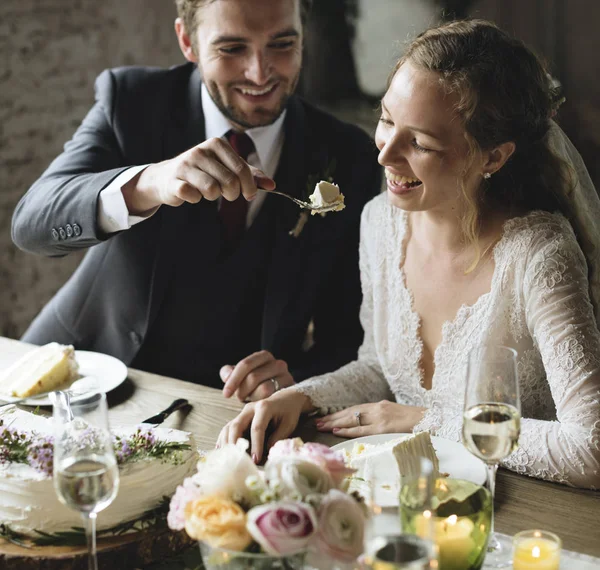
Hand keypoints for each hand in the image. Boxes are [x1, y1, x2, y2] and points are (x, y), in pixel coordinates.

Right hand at [122, 137, 275, 213]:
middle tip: (226, 194)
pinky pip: (193, 195)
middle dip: (232, 194)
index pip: (242, 169)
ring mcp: (185, 165)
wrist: (166, 178)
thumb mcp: (227, 169)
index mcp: (217, 144)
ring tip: (207, 192)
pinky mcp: (174, 180)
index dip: (249, 186)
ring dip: (213, 196)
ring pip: (212, 190)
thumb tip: (272, 185)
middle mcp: (200, 151)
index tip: (249, 195)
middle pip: (230, 181)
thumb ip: (250, 176)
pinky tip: (192, 194)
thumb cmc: (203, 173)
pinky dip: (196, 199)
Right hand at [217, 389, 311, 462]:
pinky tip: (220, 450)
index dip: (255, 445)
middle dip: (235, 444)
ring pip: (230, 426)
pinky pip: (228, 427)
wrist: (286, 398)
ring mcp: (243, 412)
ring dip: (226, 442)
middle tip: (236, 460)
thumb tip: (266, 453)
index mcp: (264, 407)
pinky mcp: (240, 417)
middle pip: (237, 425)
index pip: (257, 428)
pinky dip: (224, 438)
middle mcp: (251, 408)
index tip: (255, 459)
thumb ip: (277, 437)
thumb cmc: (288, 412)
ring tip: (226, 458)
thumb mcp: (288, 424)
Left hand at [220, 350, 294, 401]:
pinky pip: (274, 399)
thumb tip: (226, 376)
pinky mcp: (291, 391)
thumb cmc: (255, 385)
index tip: (226, 394)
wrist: (280, 396)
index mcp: (264, 356)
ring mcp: (286, 377)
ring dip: (252, 398)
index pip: (245, 365)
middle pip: (253, 377)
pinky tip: (258, 404)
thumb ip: (229, 373)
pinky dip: (263, 403)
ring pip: (264, 389)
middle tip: (239, 398)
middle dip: (242, 390)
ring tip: (249, 400)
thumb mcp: (241, 376)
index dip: (233, 380)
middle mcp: (278, 364)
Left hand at [315, 400, 426, 436]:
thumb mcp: (396, 417)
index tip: (327, 416)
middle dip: (332, 417)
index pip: (355, 409)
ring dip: (334, 422)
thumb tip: (369, 426)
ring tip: (321, 426)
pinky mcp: (383, 428)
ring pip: (352, 419)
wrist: (433, 420)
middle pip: (350, 412)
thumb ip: (383, 419)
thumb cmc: (416, 422)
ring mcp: (380, 418)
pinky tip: (337, 430)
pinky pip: (362, 429)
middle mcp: (377, 409)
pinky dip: (348, 430)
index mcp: (380, 406)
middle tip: (317, 421)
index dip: (340, 413)